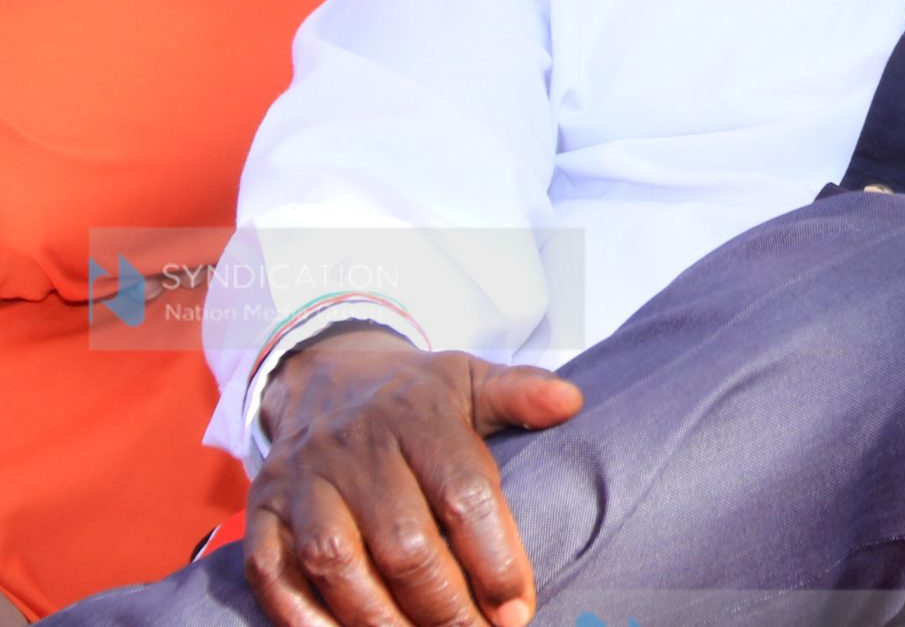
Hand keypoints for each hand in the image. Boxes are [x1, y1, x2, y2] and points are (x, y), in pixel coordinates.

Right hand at [243, 326, 583, 626]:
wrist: (325, 374)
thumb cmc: (413, 395)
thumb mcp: (469, 379)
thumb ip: (519, 392)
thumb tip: (570, 403)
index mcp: (417, 416)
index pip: (463, 494)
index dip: (495, 557)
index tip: (518, 607)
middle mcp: (355, 449)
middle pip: (402, 540)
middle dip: (445, 603)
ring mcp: (302, 481)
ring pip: (336, 560)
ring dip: (379, 618)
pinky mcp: (260, 510)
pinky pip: (270, 571)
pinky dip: (303, 617)